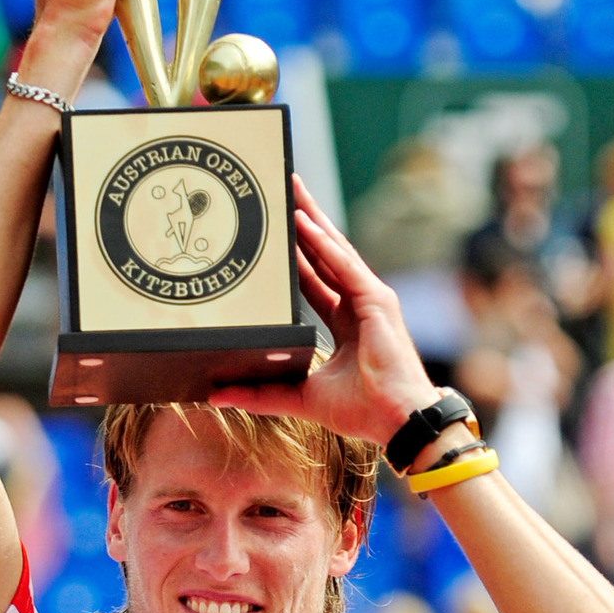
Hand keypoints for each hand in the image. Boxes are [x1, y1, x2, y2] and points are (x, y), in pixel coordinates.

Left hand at [210, 177, 441, 444]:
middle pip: (324, 254)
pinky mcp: (377, 301)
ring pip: (334, 249)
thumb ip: (261, 393)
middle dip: (304, 222)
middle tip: (283, 190)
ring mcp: (370, 299)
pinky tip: (305, 223)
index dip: (294, 254)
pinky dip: (323, 244)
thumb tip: (217, 395)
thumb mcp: (300, 396)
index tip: (274, 232)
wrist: (396, 422)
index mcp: (345, 322)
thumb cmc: (362, 411)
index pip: (313, 278)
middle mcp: (357, 304)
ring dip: (311, 219)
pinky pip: (344, 266)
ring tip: (292, 190)